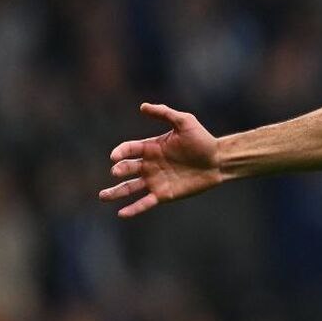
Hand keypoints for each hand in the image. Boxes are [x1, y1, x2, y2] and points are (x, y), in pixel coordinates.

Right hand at [99, 103, 220, 216]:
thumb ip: (165, 113)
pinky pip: (145, 202)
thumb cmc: (202, 139)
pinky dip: (134, 209)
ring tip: (102, 196)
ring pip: (131, 188)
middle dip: (119, 170)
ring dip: (116, 193)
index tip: (115, 156)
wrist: (219, 160)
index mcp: (151, 147)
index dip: (120, 152)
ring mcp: (156, 181)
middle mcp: (150, 165)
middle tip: (116, 172)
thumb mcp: (184, 122)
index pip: (129, 149)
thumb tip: (143, 107)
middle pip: (127, 168)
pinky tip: (121, 213)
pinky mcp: (164, 195)